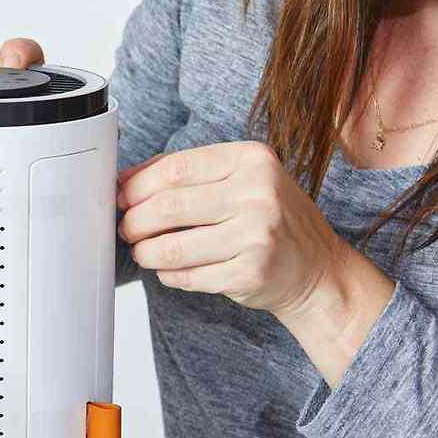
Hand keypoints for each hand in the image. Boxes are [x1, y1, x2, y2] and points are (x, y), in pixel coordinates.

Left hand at [116, 141, 348, 319]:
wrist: (317, 268)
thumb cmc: (271, 219)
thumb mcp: (243, 179)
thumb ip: (190, 173)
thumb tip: (126, 179)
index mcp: (252, 160)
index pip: (176, 168)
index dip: (137, 185)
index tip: (120, 196)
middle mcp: (258, 193)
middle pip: (169, 206)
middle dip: (135, 220)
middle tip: (126, 228)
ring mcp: (257, 235)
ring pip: (173, 246)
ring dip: (146, 252)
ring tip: (142, 251)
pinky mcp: (250, 273)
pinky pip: (189, 276)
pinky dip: (169, 274)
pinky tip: (169, 269)